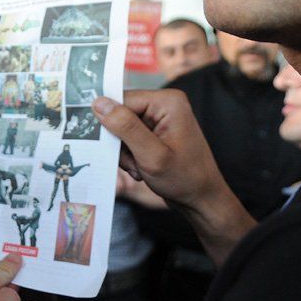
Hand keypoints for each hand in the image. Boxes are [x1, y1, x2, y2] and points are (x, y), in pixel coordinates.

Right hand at [92, 90, 255, 263]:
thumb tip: (98, 102)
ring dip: (125, 152)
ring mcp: (160, 117)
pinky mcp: (155, 130)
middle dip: (121, 142)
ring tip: (140, 168)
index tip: (116, 148)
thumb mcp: (151, 155)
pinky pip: (129, 137)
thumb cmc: (184, 179)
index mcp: (167, 101)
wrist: (202, 199)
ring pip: (121, 128)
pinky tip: (142, 167)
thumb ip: (125, 127)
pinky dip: (130, 155)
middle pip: (120, 114)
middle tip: (134, 163)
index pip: (122, 100)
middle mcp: (164, 104)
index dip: (112, 124)